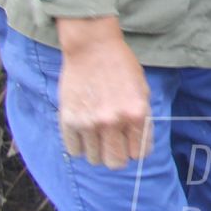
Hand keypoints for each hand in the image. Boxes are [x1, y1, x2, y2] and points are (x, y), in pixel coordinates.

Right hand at [56, 16, 151, 169]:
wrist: (93, 47)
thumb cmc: (122, 67)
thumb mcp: (142, 92)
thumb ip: (141, 121)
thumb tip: (137, 149)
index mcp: (137, 114)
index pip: (139, 154)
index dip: (135, 150)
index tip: (131, 143)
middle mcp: (113, 122)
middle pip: (116, 163)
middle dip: (117, 156)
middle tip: (113, 143)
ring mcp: (89, 122)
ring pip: (94, 159)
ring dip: (97, 149)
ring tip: (97, 133)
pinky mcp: (68, 120)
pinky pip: (74, 150)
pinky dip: (79, 145)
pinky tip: (83, 131)